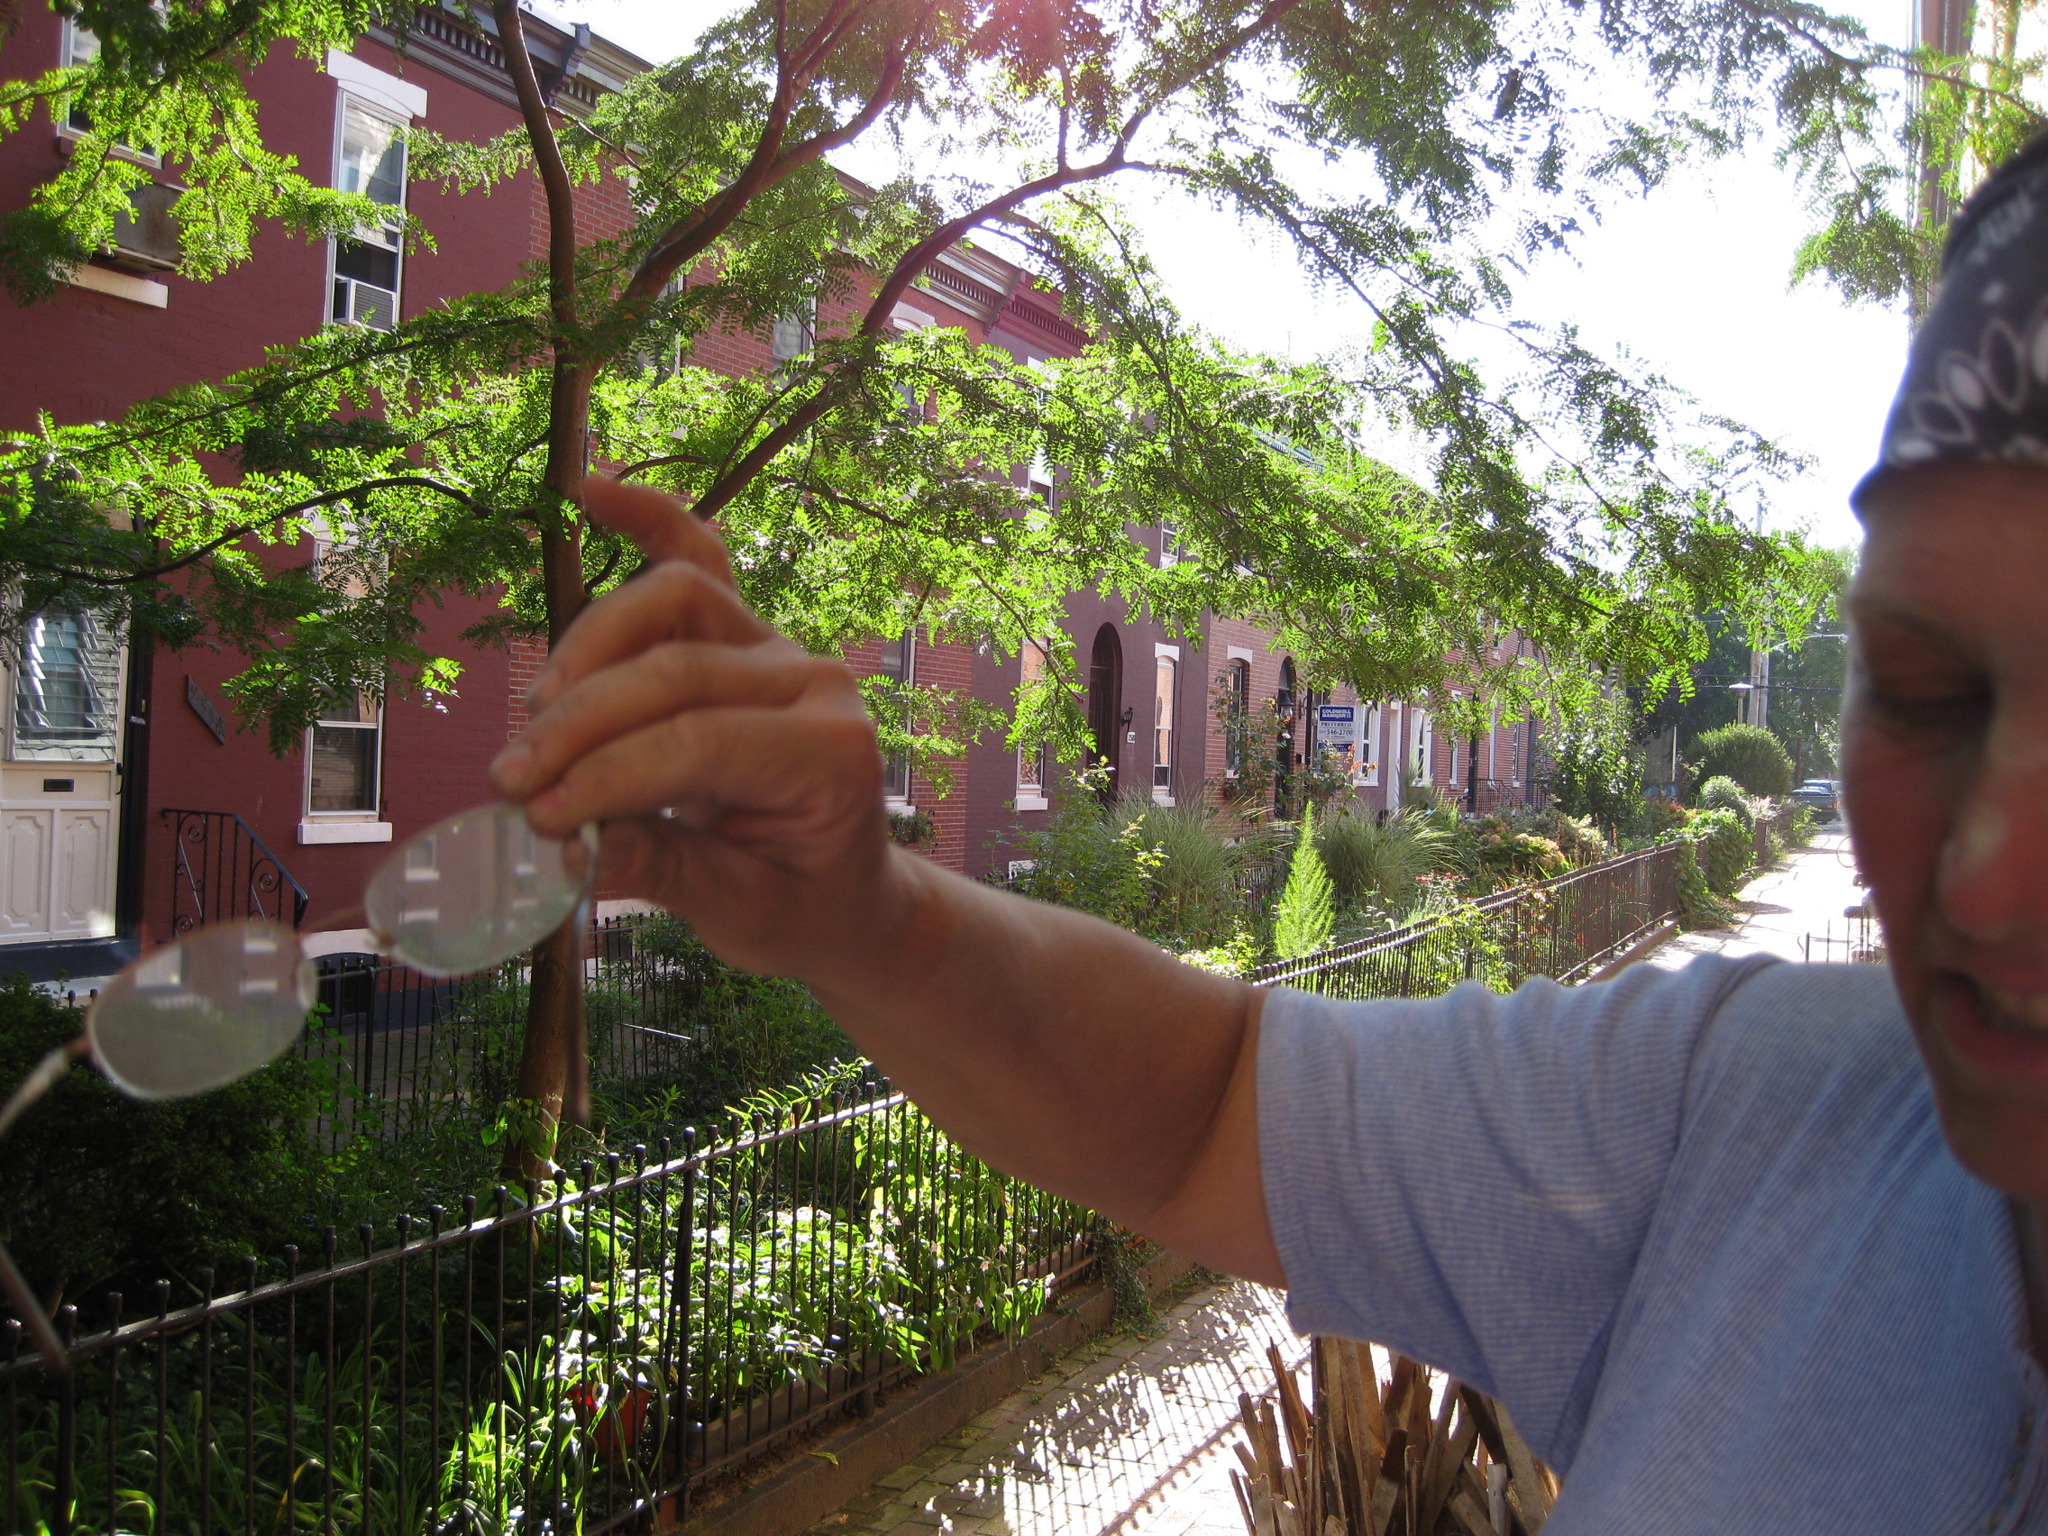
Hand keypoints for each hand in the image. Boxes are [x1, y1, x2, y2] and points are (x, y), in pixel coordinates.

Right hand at [489, 479, 907, 982]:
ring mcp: (779, 645)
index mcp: (830, 752)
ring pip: (675, 599)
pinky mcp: (745, 632)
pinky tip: (592, 491)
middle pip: (679, 668)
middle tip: (513, 781)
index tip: (539, 818)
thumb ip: (660, 871)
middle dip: (583, 724)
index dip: (608, 774)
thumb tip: (568, 846)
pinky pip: (698, 558)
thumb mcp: (740, 914)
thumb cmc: (798, 904)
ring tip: (539, 715)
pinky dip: (649, 519)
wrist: (843, 894)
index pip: (700, 741)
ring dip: (591, 647)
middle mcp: (813, 681)